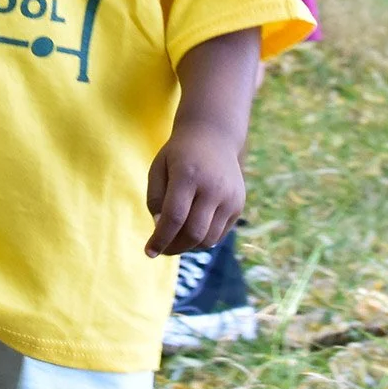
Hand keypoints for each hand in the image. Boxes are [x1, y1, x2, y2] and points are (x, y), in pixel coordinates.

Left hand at [143, 121, 246, 257]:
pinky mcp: (238, 205)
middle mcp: (213, 188)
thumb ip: (155, 199)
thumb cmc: (178, 154)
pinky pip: (219, 234)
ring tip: (175, 239)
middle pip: (194, 233)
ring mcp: (229, 197)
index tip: (149, 251)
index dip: (160, 239)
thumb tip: (160, 228)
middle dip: (174, 247)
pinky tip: (191, 230)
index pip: (174, 217)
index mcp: (188, 175)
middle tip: (162, 249)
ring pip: (208, 239)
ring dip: (189, 246)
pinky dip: (203, 239)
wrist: (213, 136)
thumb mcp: (158, 168)